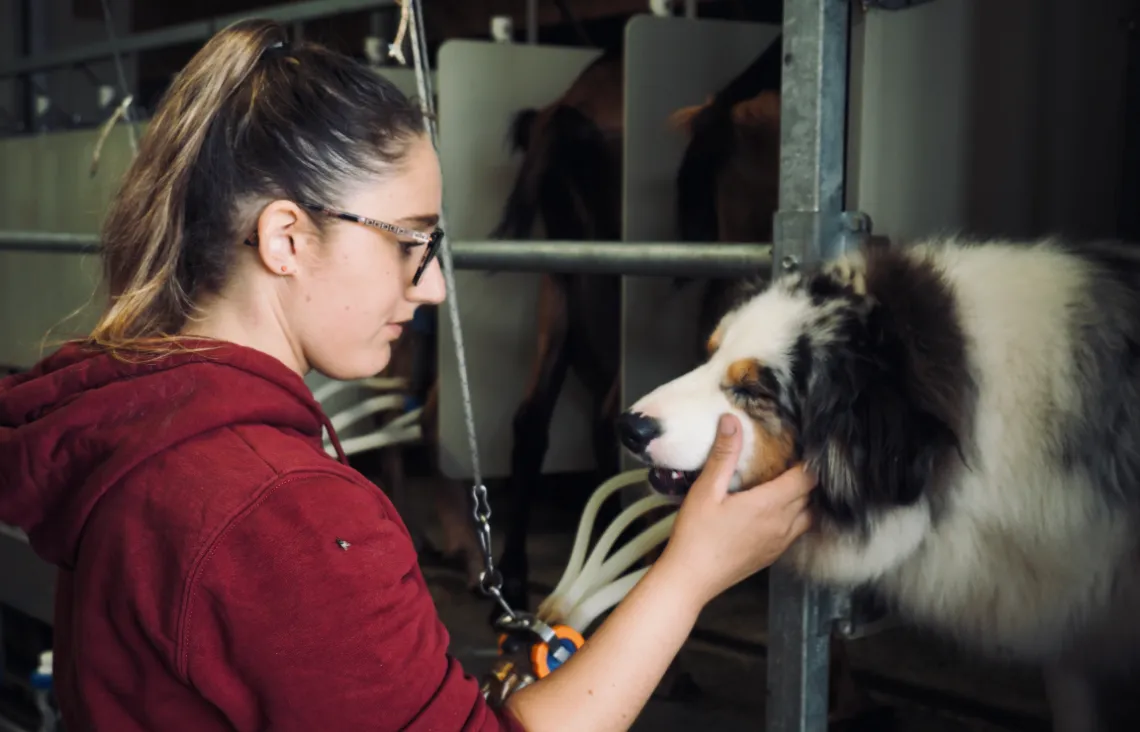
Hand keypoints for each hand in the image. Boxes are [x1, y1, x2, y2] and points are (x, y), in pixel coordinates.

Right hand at [657, 413, 814, 606]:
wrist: (690, 579)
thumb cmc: (695, 535)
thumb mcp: (706, 490)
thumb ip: (723, 455)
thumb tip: (732, 421)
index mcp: (769, 505)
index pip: (806, 478)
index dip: (808, 461)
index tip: (800, 447)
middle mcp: (782, 525)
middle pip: (810, 495)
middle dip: (806, 477)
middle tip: (793, 460)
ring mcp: (780, 543)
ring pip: (808, 516)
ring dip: (804, 499)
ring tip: (790, 483)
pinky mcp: (773, 555)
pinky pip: (797, 532)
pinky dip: (797, 517)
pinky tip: (779, 511)